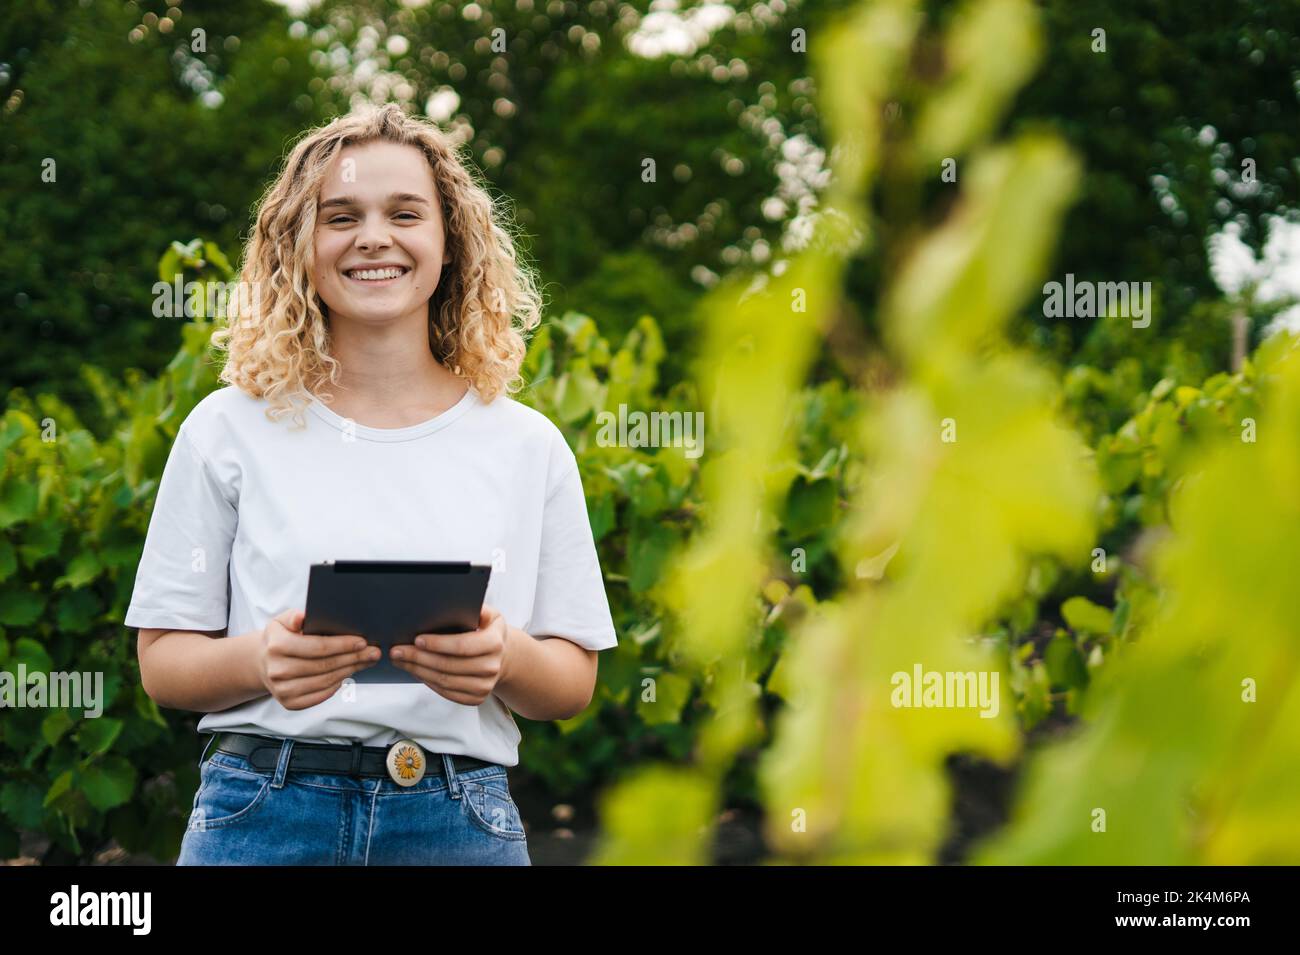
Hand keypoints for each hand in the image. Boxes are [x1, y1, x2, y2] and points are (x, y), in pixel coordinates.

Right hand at [256, 608, 380, 709]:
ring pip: (325, 681)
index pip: (317, 647)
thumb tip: (302, 618)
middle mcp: (277, 670)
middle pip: (325, 665)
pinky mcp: (289, 703)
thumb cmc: (281, 637)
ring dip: (350, 671)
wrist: (264, 662)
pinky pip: (320, 696)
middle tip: (374, 652)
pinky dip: (337, 685)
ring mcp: (282, 689)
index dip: (342, 644)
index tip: (362, 641)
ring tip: (366, 661)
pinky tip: (348, 674)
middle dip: (353, 658)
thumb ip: (294, 616)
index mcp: (277, 646)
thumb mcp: (283, 621)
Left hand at [390, 605, 510, 705]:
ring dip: (418, 671)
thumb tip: (446, 602)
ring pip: (444, 681)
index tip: (416, 639)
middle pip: (448, 665)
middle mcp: (492, 667)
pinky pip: (447, 692)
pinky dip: (428, 682)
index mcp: (495, 642)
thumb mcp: (487, 613)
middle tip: (397, 651)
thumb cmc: (487, 629)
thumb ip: (472, 607)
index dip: (438, 644)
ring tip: (400, 660)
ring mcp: (485, 685)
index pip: (462, 646)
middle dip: (419, 658)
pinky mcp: (477, 698)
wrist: (502, 655)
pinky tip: (415, 671)